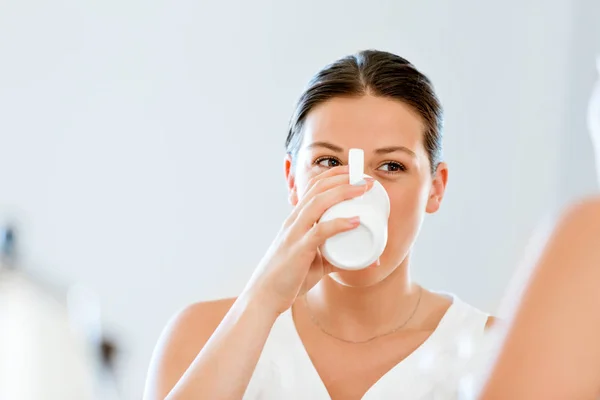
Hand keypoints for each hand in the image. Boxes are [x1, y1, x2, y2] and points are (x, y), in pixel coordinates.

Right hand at [243, 166, 373, 315]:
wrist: (265, 297)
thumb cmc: (288, 279)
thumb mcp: (315, 263)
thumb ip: (335, 257)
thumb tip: (363, 259)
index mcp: (296, 220)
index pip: (313, 187)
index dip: (334, 175)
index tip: (355, 172)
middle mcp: (293, 222)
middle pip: (317, 188)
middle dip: (342, 178)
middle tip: (366, 178)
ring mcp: (294, 234)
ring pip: (318, 203)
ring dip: (343, 192)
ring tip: (363, 189)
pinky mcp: (298, 250)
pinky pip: (320, 231)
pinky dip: (339, 224)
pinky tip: (355, 221)